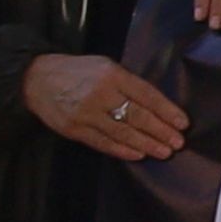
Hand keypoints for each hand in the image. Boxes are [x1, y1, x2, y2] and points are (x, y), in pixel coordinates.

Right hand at [22, 53, 185, 161]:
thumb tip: (157, 105)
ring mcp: (86, 113)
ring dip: (146, 144)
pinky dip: (122, 150)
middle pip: (137, 116)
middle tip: (178, 143)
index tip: (182, 123)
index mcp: (112, 75)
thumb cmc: (79, 71)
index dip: (166, 110)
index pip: (146, 94)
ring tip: (164, 152)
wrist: (37, 79)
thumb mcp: (106, 66)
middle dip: (160, 131)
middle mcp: (101, 94)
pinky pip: (103, 143)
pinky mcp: (74, 129)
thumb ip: (128, 83)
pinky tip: (138, 154)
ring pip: (122, 132)